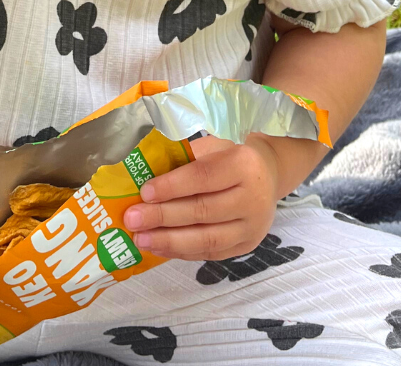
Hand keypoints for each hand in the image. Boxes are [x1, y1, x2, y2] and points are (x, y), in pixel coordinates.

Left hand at [122, 134, 280, 260]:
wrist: (268, 174)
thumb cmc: (229, 155)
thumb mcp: (212, 147)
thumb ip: (184, 159)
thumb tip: (144, 174)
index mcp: (244, 165)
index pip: (203, 177)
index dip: (172, 186)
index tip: (144, 192)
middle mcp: (253, 198)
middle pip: (203, 211)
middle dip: (163, 216)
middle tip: (133, 218)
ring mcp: (252, 227)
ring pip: (207, 238)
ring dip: (169, 241)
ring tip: (140, 238)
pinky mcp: (246, 246)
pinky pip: (210, 252)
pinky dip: (181, 252)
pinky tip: (158, 247)